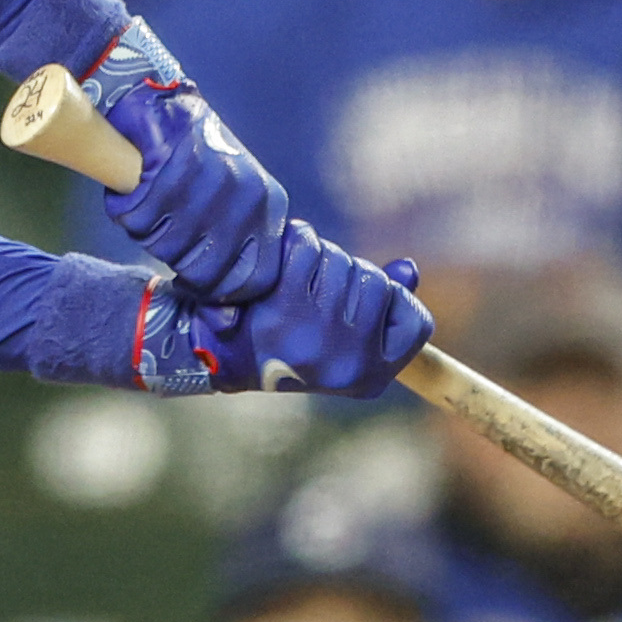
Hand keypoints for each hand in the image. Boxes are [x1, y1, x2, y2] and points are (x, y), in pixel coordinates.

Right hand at [81, 18, 291, 303]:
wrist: (154, 98)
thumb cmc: (181, 164)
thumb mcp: (218, 208)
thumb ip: (224, 257)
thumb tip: (226, 325)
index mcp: (268, 208)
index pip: (254, 281)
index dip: (218, 295)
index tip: (188, 285)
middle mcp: (250, 195)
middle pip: (207, 272)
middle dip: (173, 259)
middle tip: (159, 228)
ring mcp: (217, 179)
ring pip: (167, 245)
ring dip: (145, 228)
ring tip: (146, 198)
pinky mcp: (178, 162)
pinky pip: (141, 217)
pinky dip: (125, 207)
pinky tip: (132, 183)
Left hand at [192, 232, 433, 400]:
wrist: (206, 354)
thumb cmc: (279, 341)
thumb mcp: (337, 336)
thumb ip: (380, 305)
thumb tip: (409, 270)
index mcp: (368, 378)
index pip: (416, 323)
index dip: (393, 302)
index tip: (360, 305)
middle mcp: (348, 364)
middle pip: (377, 282)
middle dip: (347, 273)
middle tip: (314, 290)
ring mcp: (318, 339)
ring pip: (344, 262)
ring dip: (320, 257)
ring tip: (294, 280)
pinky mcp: (283, 311)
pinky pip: (309, 249)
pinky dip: (294, 243)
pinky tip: (279, 263)